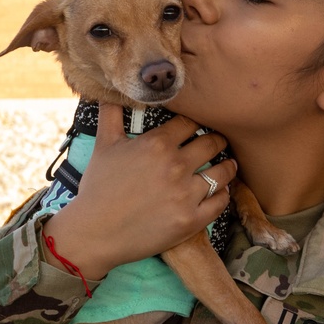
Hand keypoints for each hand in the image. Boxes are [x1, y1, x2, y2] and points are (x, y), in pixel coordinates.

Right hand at [42, 102, 234, 279]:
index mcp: (157, 143)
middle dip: (217, 140)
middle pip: (212, 143)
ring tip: (228, 165)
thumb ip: (111, 114)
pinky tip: (220, 192)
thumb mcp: (103, 145)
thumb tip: (109, 92)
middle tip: (218, 142)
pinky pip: (220, 202)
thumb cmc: (98, 188)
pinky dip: (223, 195)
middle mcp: (176, 165)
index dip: (196, 122)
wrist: (95, 232)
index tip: (198, 126)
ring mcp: (186, 194)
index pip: (190, 122)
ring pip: (222, 172)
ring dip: (227, 166)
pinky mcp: (191, 220)